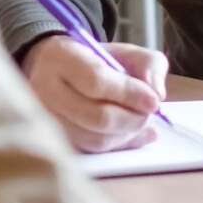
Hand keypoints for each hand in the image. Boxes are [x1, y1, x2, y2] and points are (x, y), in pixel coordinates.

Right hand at [21, 35, 168, 152]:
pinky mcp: (54, 141)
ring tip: (140, 121)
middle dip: (132, 119)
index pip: (96, 81)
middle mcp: (46, 90)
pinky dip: (118, 145)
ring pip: (94, 139)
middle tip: (149, 113)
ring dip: (127, 134)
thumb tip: (157, 94)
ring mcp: (46, 119)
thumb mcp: (123, 50)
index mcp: (61, 58)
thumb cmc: (92, 60)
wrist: (54, 70)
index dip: (129, 94)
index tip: (154, 101)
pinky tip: (133, 135)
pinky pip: (91, 151)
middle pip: (96, 116)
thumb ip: (148, 64)